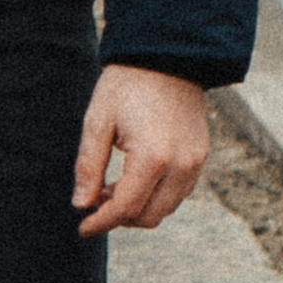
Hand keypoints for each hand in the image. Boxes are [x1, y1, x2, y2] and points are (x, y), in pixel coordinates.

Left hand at [72, 65, 208, 237]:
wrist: (167, 55)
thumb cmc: (126, 84)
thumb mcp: (98, 121)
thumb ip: (88, 166)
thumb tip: (81, 205)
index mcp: (153, 157)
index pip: (126, 208)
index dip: (101, 222)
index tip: (82, 228)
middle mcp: (181, 165)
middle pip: (148, 216)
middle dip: (119, 217)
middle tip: (95, 199)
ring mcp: (195, 163)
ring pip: (166, 208)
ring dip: (138, 208)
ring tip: (112, 187)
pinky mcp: (201, 157)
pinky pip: (179, 193)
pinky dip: (156, 197)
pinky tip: (135, 179)